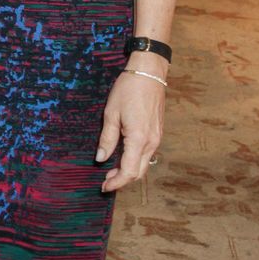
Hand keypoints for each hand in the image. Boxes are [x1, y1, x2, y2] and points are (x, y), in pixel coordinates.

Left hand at [97, 68, 164, 191]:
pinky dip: (135, 161)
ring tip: (111, 170)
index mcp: (139, 139)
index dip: (116, 183)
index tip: (103, 187)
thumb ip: (107, 138)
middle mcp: (151, 142)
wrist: (149, 72)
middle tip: (105, 181)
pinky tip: (123, 156)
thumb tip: (101, 158)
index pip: (129, 171)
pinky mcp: (157, 132)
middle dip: (122, 180)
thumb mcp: (111, 113)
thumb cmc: (128, 89)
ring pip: (144, 164)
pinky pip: (147, 154)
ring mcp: (157, 137)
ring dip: (129, 171)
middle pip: (139, 172)